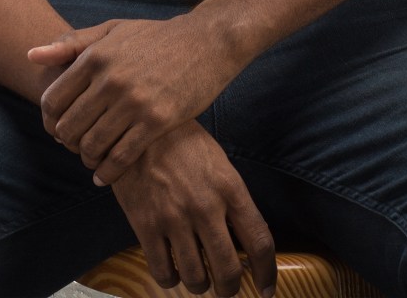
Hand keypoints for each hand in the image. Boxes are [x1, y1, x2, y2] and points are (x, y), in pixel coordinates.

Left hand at [28, 14, 242, 184]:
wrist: (206, 41)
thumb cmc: (156, 36)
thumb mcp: (113, 30)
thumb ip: (72, 43)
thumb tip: (31, 55)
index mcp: (95, 56)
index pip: (53, 100)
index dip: (50, 120)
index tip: (58, 128)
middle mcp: (110, 79)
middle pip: (69, 127)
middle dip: (67, 142)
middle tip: (75, 146)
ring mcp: (134, 101)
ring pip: (92, 145)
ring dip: (87, 159)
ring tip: (91, 160)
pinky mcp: (157, 120)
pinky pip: (121, 156)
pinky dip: (108, 172)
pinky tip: (105, 175)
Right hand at [112, 120, 275, 297]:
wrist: (139, 125)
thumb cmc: (181, 140)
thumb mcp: (218, 162)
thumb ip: (232, 199)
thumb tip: (242, 239)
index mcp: (230, 188)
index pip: (260, 242)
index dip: (267, 273)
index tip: (266, 289)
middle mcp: (206, 207)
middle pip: (228, 270)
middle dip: (230, 289)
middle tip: (227, 289)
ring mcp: (175, 218)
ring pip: (196, 278)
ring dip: (200, 285)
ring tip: (199, 278)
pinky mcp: (146, 224)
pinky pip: (163, 271)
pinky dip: (171, 279)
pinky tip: (172, 269)